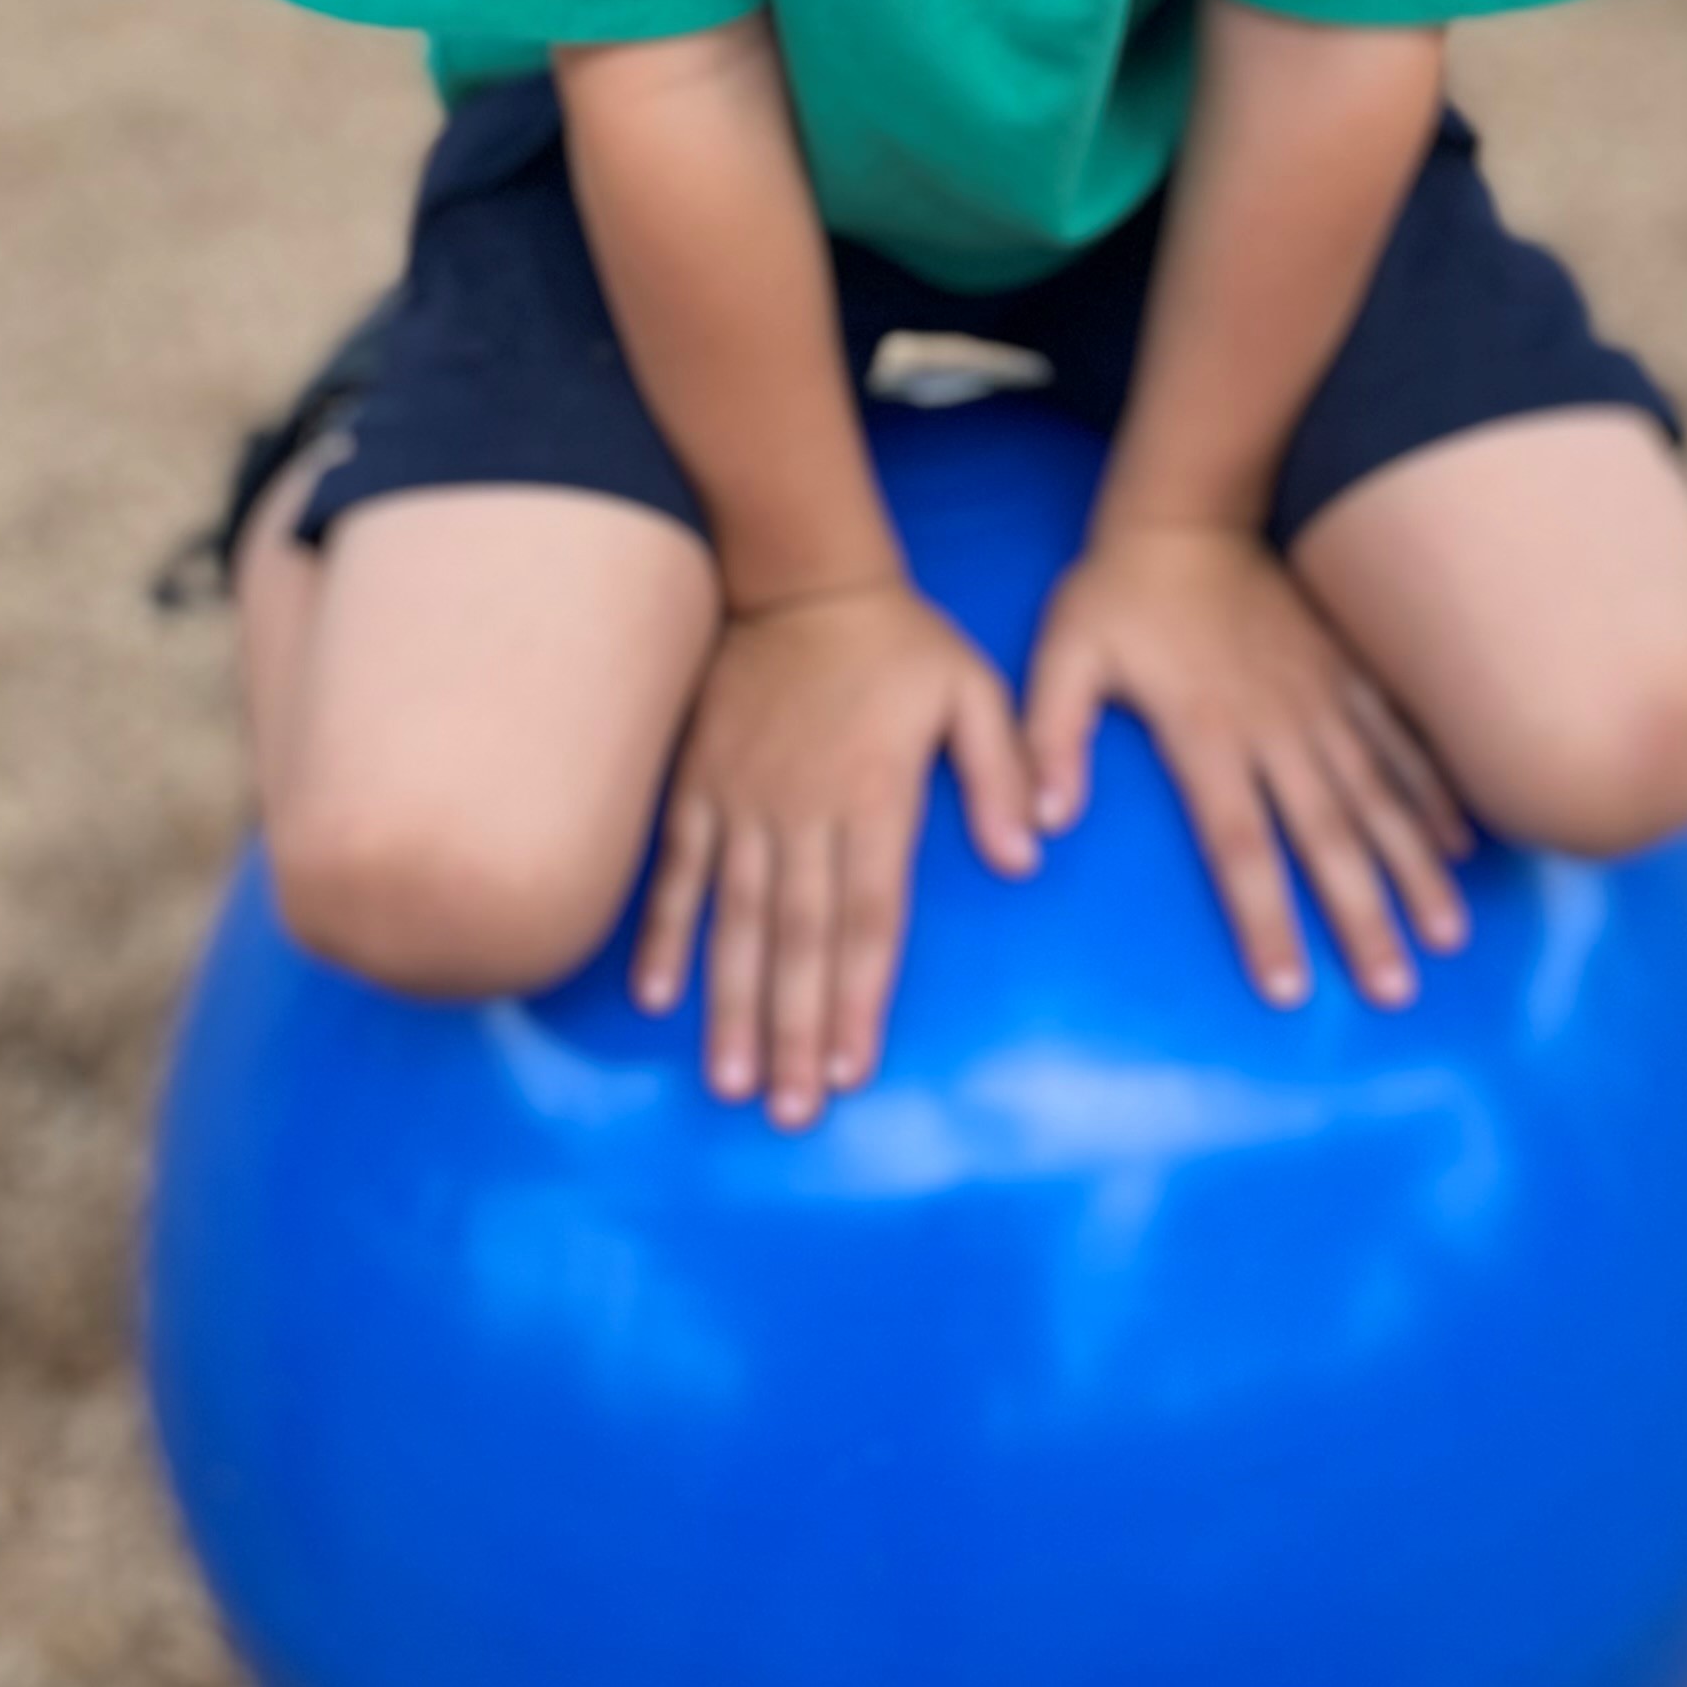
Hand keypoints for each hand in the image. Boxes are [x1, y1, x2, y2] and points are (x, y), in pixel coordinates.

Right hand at [631, 579, 1037, 1127]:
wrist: (802, 572)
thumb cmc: (899, 641)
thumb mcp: (973, 691)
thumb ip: (1001, 773)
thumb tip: (1029, 857)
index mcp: (874, 797)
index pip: (870, 918)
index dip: (860, 998)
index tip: (852, 1072)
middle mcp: (803, 812)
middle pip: (801, 939)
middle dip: (796, 1031)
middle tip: (788, 1114)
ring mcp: (742, 801)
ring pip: (736, 919)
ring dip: (733, 1004)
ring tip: (730, 1081)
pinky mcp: (698, 784)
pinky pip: (676, 868)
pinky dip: (665, 931)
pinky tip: (657, 996)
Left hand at [1024, 519, 1472, 1009]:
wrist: (1187, 506)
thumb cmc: (1117, 589)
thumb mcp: (1064, 653)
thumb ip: (1050, 735)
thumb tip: (1040, 824)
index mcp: (1206, 731)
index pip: (1238, 843)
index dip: (1265, 917)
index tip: (1291, 989)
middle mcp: (1277, 725)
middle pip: (1327, 835)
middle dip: (1365, 916)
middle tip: (1397, 991)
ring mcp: (1321, 698)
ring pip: (1379, 794)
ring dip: (1414, 867)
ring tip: (1448, 935)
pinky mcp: (1346, 671)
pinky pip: (1400, 738)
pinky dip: (1432, 790)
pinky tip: (1459, 841)